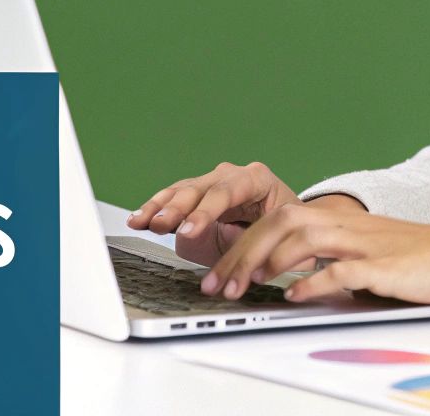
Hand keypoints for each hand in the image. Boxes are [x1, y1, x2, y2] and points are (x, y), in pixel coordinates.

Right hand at [124, 161, 299, 266]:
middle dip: (177, 209)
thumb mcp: (281, 235)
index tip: (189, 230)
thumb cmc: (289, 227)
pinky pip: (173, 199)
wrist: (290, 222)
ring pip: (181, 191)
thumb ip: (253, 242)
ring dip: (160, 207)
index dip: (205, 211)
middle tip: (161, 226)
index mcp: (256, 179)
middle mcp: (231, 175)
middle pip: (198, 188)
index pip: (227, 191)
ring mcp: (212, 183)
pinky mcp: (198, 196)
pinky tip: (139, 218)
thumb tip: (229, 254)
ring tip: (141, 221)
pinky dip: (156, 209)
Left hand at [196, 202, 429, 307]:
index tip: (218, 272)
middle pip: (279, 222)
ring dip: (266, 262)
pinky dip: (313, 281)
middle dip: (240, 252)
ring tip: (242, 287)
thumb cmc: (421, 262)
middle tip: (216, 284)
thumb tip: (296, 286)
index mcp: (340, 221)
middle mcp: (347, 225)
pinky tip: (293, 297)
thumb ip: (332, 265)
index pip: (277, 219)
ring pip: (301, 236)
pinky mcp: (384, 266)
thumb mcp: (368, 260)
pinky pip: (341, 268)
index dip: (243, 243)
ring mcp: (365, 242)